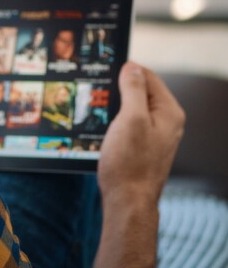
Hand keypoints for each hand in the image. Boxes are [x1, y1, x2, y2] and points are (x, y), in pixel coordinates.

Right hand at [98, 62, 184, 205]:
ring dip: (116, 105)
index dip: (126, 70)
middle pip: (141, 90)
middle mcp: (166, 121)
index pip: (148, 76)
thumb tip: (131, 67)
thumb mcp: (130, 118)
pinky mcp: (144, 145)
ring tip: (99, 110)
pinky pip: (131, 122)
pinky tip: (104, 126)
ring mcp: (156, 134)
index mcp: (168, 111)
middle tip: (98, 91)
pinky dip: (117, 119)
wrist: (127, 201)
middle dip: (119, 88)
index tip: (104, 70)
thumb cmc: (129, 163)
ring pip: (133, 106)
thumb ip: (133, 89)